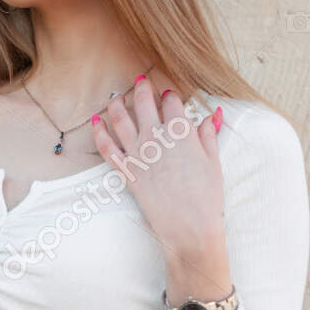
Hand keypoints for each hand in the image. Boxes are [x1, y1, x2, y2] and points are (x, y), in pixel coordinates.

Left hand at [91, 77, 231, 297]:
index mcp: (181, 133)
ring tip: (116, 96)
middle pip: (144, 103)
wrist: (189, 228)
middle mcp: (156, 138)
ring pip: (121, 120)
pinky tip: (96, 121)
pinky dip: (99, 132)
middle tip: (141, 81)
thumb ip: (209, 135)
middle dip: (143, 88)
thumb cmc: (206, 197)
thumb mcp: (214, 162)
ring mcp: (138, 154)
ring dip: (117, 103)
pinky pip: (107, 147)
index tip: (169, 95)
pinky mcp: (126, 172)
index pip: (172, 103)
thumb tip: (212, 114)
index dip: (171, 95)